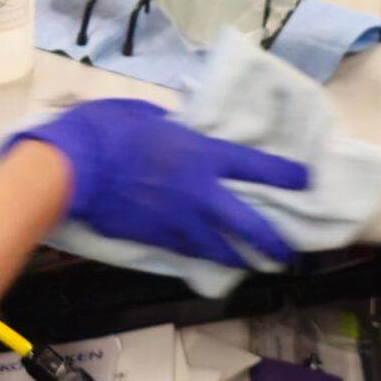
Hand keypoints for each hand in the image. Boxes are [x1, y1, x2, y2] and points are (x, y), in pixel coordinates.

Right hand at [3, 98, 306, 265]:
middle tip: (288, 253)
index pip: (256, 166)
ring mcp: (179, 221)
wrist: (74, 168)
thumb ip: (173, 128)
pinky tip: (207, 260)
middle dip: (273, 241)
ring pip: (220, 247)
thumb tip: (179, 132)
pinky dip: (200, 256)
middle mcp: (200, 193)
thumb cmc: (108, 129)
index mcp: (203, 154)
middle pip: (249, 225)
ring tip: (251, 264)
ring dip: (239, 257)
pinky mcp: (156, 239)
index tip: (306, 181)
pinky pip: (186, 251)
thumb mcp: (148, 115)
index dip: (286, 175)